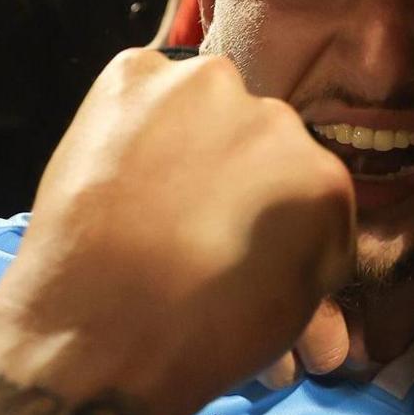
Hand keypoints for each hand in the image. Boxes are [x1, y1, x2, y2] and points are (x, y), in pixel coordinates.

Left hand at [0, 51, 355, 414]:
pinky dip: (135, 116)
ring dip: (190, 135)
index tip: (246, 242)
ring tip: (151, 193)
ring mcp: (203, 86)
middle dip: (236, 170)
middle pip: (260, 135)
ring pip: (206, 102)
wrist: (89, 335)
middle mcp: (276, 118)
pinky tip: (119, 167)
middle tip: (195, 218)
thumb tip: (307, 238)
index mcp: (323, 178)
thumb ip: (312, 249)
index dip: (277, 217)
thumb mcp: (291, 310)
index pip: (309, 183)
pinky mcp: (135, 73)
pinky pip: (146, 85)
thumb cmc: (197, 341)